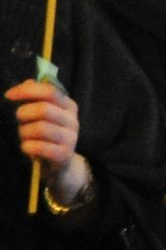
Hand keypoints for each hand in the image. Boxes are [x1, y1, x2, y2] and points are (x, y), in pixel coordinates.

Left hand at [8, 79, 87, 202]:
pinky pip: (39, 147)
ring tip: (25, 137)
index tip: (9, 95)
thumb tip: (28, 83)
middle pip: (44, 108)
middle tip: (20, 121)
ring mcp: (71, 138)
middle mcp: (73, 120)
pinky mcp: (64, 154)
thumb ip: (35, 96)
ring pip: (40, 128)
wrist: (61, 165)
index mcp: (68, 106)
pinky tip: (27, 148)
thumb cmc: (47, 136)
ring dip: (25, 132)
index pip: (50, 91)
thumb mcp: (42, 114)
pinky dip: (27, 146)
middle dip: (24, 114)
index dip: (27, 91)